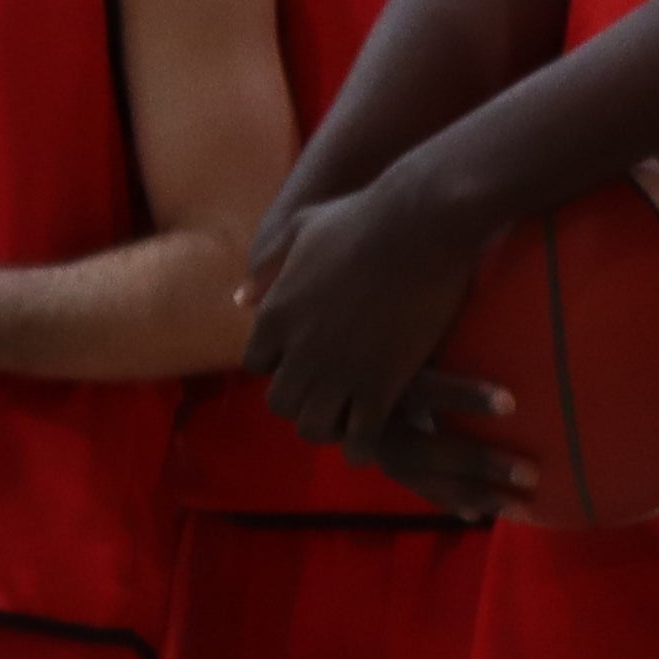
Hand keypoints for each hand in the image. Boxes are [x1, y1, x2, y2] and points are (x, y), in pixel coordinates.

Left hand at [243, 176, 534, 511]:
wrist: (420, 223)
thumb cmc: (363, 216)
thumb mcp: (300, 231)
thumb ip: (268, 267)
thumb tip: (239, 298)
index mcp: (274, 315)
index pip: (256, 364)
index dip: (281, 366)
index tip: (306, 363)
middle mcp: (297, 350)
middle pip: (281, 403)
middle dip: (303, 403)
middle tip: (331, 398)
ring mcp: (337, 370)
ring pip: (315, 426)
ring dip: (332, 426)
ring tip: (354, 419)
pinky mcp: (380, 384)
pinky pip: (361, 435)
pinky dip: (365, 442)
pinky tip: (378, 433)